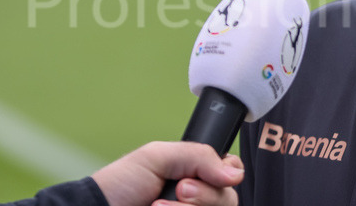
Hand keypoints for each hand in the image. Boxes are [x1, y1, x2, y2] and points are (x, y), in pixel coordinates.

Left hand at [91, 141, 243, 205]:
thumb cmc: (120, 185)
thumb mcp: (158, 156)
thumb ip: (199, 155)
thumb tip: (235, 174)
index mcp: (197, 173)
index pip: (233, 173)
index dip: (227, 174)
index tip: (202, 175)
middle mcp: (199, 198)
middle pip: (229, 199)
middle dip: (204, 195)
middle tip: (179, 189)